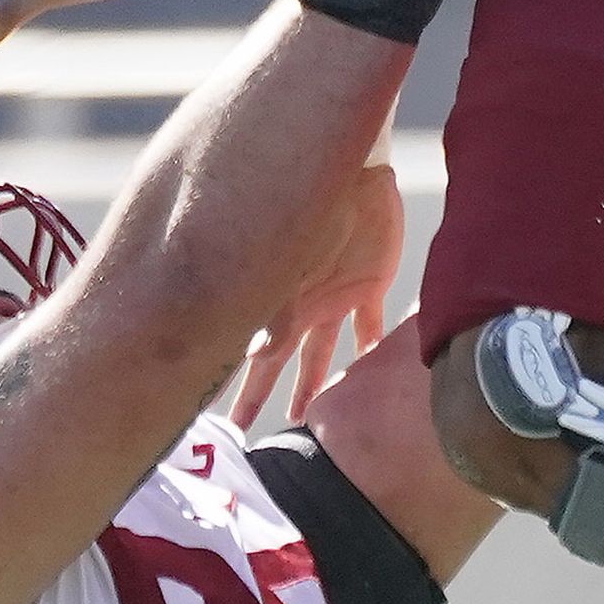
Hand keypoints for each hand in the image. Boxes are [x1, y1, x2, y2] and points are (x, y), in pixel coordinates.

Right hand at [228, 161, 403, 428]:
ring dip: (316, 382)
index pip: (258, 357)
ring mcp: (335, 298)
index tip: (231, 423)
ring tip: (310, 414)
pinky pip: (371, 324)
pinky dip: (372, 345)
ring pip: (324, 352)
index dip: (245, 388)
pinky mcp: (368, 286)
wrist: (355, 172)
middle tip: (252, 432)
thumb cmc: (316, 210)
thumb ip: (276, 309)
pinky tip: (371, 367)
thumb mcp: (291, 260)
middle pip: (284, 361)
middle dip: (267, 395)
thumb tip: (254, 355)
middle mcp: (304, 306)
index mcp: (283, 303)